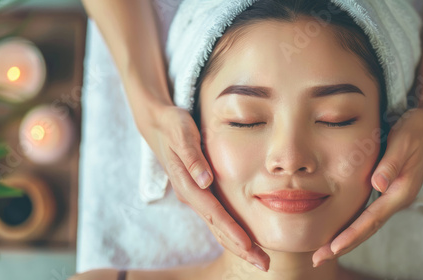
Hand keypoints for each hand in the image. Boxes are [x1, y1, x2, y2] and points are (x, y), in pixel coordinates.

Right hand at [142, 104, 269, 270]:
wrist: (159, 124)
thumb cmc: (174, 126)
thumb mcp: (182, 134)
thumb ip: (193, 157)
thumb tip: (205, 181)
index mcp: (187, 185)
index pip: (213, 213)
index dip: (232, 231)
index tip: (250, 247)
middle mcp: (190, 195)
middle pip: (217, 227)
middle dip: (241, 247)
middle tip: (264, 264)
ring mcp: (194, 196)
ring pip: (217, 226)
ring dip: (238, 244)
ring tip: (259, 258)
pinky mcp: (199, 192)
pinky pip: (216, 218)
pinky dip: (231, 231)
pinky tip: (244, 239)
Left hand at [312, 107, 422, 266]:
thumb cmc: (416, 129)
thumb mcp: (403, 141)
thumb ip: (390, 164)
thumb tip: (377, 185)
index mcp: (399, 191)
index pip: (370, 220)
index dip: (351, 235)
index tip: (332, 249)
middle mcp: (395, 198)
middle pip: (366, 229)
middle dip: (342, 245)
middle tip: (318, 259)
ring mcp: (391, 195)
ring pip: (366, 224)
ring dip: (346, 238)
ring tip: (324, 251)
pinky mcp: (387, 189)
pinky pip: (368, 213)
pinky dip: (353, 225)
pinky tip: (340, 229)